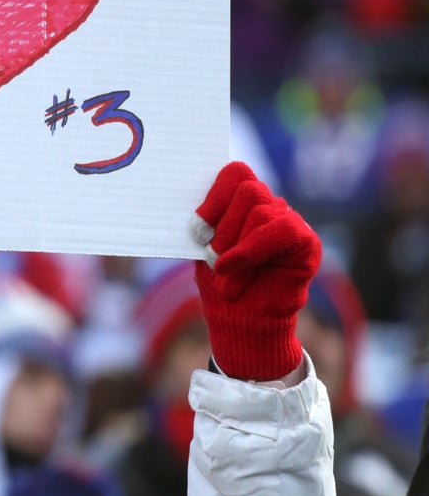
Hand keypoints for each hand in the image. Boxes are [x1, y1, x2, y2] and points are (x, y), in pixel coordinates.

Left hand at [190, 162, 320, 380]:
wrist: (242, 322)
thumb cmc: (220, 282)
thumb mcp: (204, 248)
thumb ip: (206, 223)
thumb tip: (190, 203)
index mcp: (241, 201)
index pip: (235, 173)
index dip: (215, 197)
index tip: (197, 230)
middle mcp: (269, 205)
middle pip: (248, 189)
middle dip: (223, 227)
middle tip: (211, 258)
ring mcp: (289, 221)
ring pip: (260, 209)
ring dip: (233, 247)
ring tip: (225, 277)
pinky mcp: (306, 241)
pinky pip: (279, 230)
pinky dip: (250, 250)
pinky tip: (231, 267)